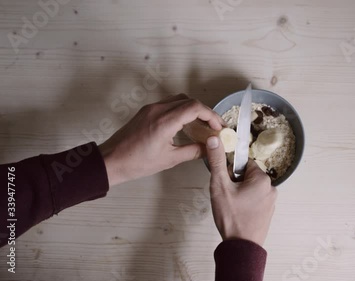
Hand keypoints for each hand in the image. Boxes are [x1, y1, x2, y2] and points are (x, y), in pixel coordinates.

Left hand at [99, 94, 223, 185]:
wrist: (112, 160)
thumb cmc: (136, 162)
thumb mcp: (169, 159)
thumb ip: (192, 151)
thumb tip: (208, 149)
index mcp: (165, 122)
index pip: (195, 108)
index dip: (211, 115)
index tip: (218, 126)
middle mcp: (158, 110)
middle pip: (189, 101)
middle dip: (205, 112)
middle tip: (213, 126)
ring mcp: (151, 109)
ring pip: (179, 99)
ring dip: (193, 109)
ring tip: (201, 125)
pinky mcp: (146, 111)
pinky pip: (169, 104)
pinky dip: (181, 110)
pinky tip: (185, 124)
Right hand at [206, 136, 277, 246]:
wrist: (241, 247)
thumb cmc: (231, 216)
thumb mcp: (220, 186)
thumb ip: (217, 161)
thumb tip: (214, 138)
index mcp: (263, 179)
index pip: (244, 164)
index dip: (231, 171)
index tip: (225, 182)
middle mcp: (271, 188)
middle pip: (248, 176)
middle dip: (235, 183)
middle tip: (226, 196)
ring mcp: (271, 202)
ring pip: (251, 190)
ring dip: (240, 194)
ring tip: (231, 207)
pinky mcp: (268, 214)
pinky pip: (255, 201)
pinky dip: (246, 205)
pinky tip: (237, 214)